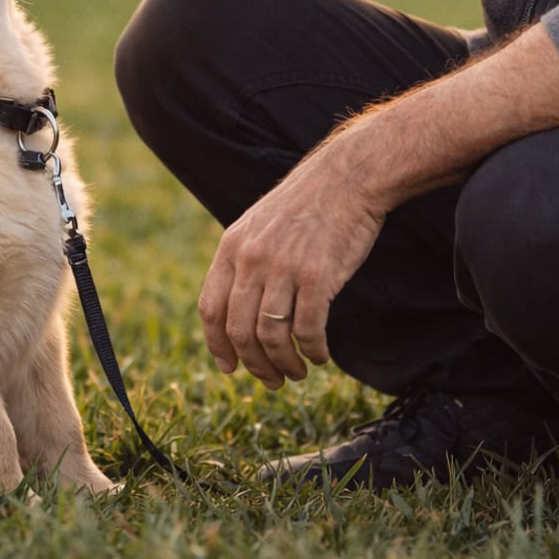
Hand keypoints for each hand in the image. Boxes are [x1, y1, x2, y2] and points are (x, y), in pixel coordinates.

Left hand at [197, 127, 385, 389]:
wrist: (347, 177)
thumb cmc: (306, 205)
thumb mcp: (259, 225)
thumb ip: (244, 262)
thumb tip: (236, 314)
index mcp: (232, 246)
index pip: (211, 309)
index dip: (218, 345)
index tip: (230, 368)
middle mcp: (252, 259)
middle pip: (240, 330)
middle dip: (255, 365)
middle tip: (272, 381)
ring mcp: (284, 268)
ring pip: (271, 337)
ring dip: (284, 365)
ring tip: (298, 371)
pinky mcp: (318, 276)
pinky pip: (308, 330)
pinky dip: (312, 351)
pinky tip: (320, 355)